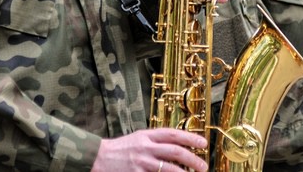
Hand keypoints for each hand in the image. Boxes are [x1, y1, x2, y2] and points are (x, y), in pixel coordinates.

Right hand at [92, 128, 207, 171]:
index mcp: (146, 135)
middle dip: (193, 159)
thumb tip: (178, 145)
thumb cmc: (121, 149)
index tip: (204, 143)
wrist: (98, 158)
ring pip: (169, 168)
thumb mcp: (138, 138)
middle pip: (175, 151)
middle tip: (204, 166)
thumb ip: (155, 140)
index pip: (172, 134)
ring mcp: (141, 162)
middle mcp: (145, 147)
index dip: (190, 138)